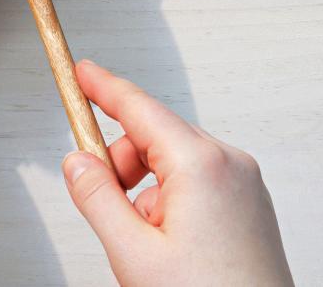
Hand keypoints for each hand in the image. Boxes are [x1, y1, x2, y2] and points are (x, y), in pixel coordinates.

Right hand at [63, 60, 293, 285]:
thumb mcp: (132, 251)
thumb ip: (96, 197)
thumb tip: (77, 162)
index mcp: (202, 166)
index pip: (139, 109)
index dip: (103, 87)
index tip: (81, 72)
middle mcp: (229, 165)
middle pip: (153, 136)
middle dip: (119, 161)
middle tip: (100, 197)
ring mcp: (242, 184)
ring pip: (170, 162)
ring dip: (142, 188)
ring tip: (141, 238)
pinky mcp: (245, 204)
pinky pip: (192, 182)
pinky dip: (165, 200)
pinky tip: (164, 241)